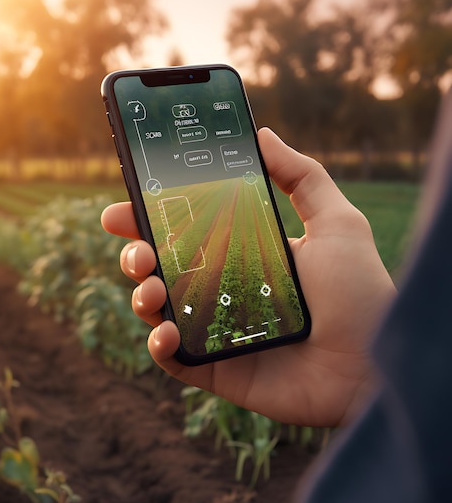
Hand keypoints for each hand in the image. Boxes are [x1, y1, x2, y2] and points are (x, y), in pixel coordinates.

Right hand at [101, 128, 396, 426]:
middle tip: (136, 249)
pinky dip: (159, 345)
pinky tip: (167, 331)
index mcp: (240, 254)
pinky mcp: (214, 368)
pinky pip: (172, 358)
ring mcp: (213, 330)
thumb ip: (302, 176)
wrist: (375, 367)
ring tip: (152, 287)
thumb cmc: (361, 294)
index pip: (183, 232)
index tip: (126, 203)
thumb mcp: (337, 222)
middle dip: (134, 255)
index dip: (149, 217)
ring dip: (141, 295)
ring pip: (156, 310)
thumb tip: (263, 134)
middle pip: (159, 269)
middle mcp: (221, 290)